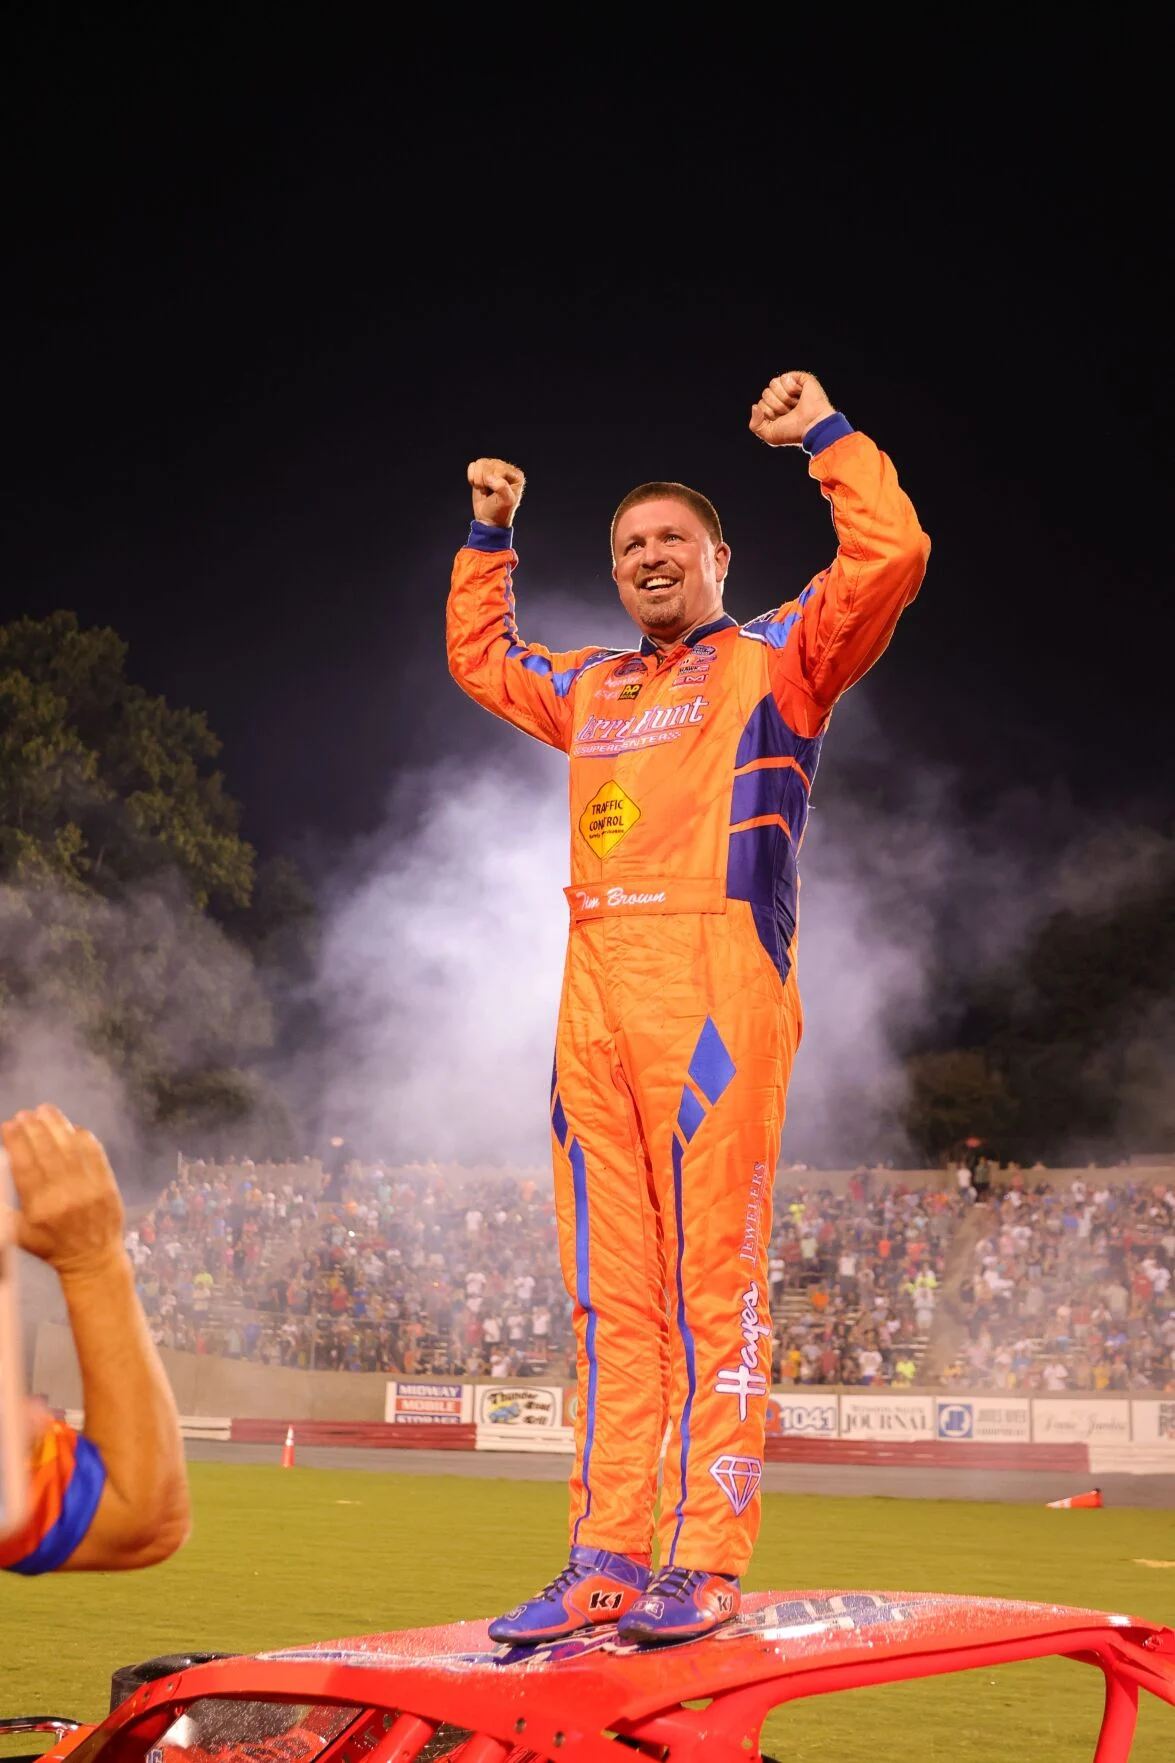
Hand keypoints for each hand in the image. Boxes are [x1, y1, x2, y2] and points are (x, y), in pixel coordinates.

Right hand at [1, 1105, 124, 1278]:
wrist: (92, 1258)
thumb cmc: (51, 1245)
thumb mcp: (19, 1233)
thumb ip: (4, 1209)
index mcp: (39, 1208)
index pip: (24, 1166)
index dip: (15, 1142)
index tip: (7, 1125)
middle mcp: (64, 1196)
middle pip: (46, 1151)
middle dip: (33, 1128)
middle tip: (24, 1114)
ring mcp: (88, 1188)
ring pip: (70, 1147)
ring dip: (56, 1125)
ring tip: (44, 1110)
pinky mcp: (107, 1184)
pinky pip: (95, 1153)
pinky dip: (83, 1137)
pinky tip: (71, 1127)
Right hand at [467, 457, 525, 527]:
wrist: (488, 520)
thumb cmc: (500, 511)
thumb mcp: (506, 502)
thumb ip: (502, 488)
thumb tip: (489, 478)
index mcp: (516, 475)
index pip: (500, 468)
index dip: (494, 481)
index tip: (496, 494)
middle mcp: (506, 469)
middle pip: (489, 464)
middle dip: (485, 481)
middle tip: (489, 493)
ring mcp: (493, 469)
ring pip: (480, 463)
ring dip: (478, 479)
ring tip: (484, 489)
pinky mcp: (482, 471)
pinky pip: (473, 466)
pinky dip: (472, 477)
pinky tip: (479, 486)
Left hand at [749, 371, 835, 447]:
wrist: (811, 426)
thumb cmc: (794, 432)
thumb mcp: (769, 435)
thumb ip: (755, 425)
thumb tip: (755, 406)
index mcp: (776, 409)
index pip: (761, 404)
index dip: (769, 413)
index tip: (782, 419)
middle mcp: (783, 397)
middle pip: (766, 393)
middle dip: (776, 405)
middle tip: (790, 412)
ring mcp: (792, 387)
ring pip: (773, 384)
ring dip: (783, 398)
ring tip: (796, 404)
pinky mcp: (801, 379)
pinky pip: (784, 377)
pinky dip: (790, 388)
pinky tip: (800, 395)